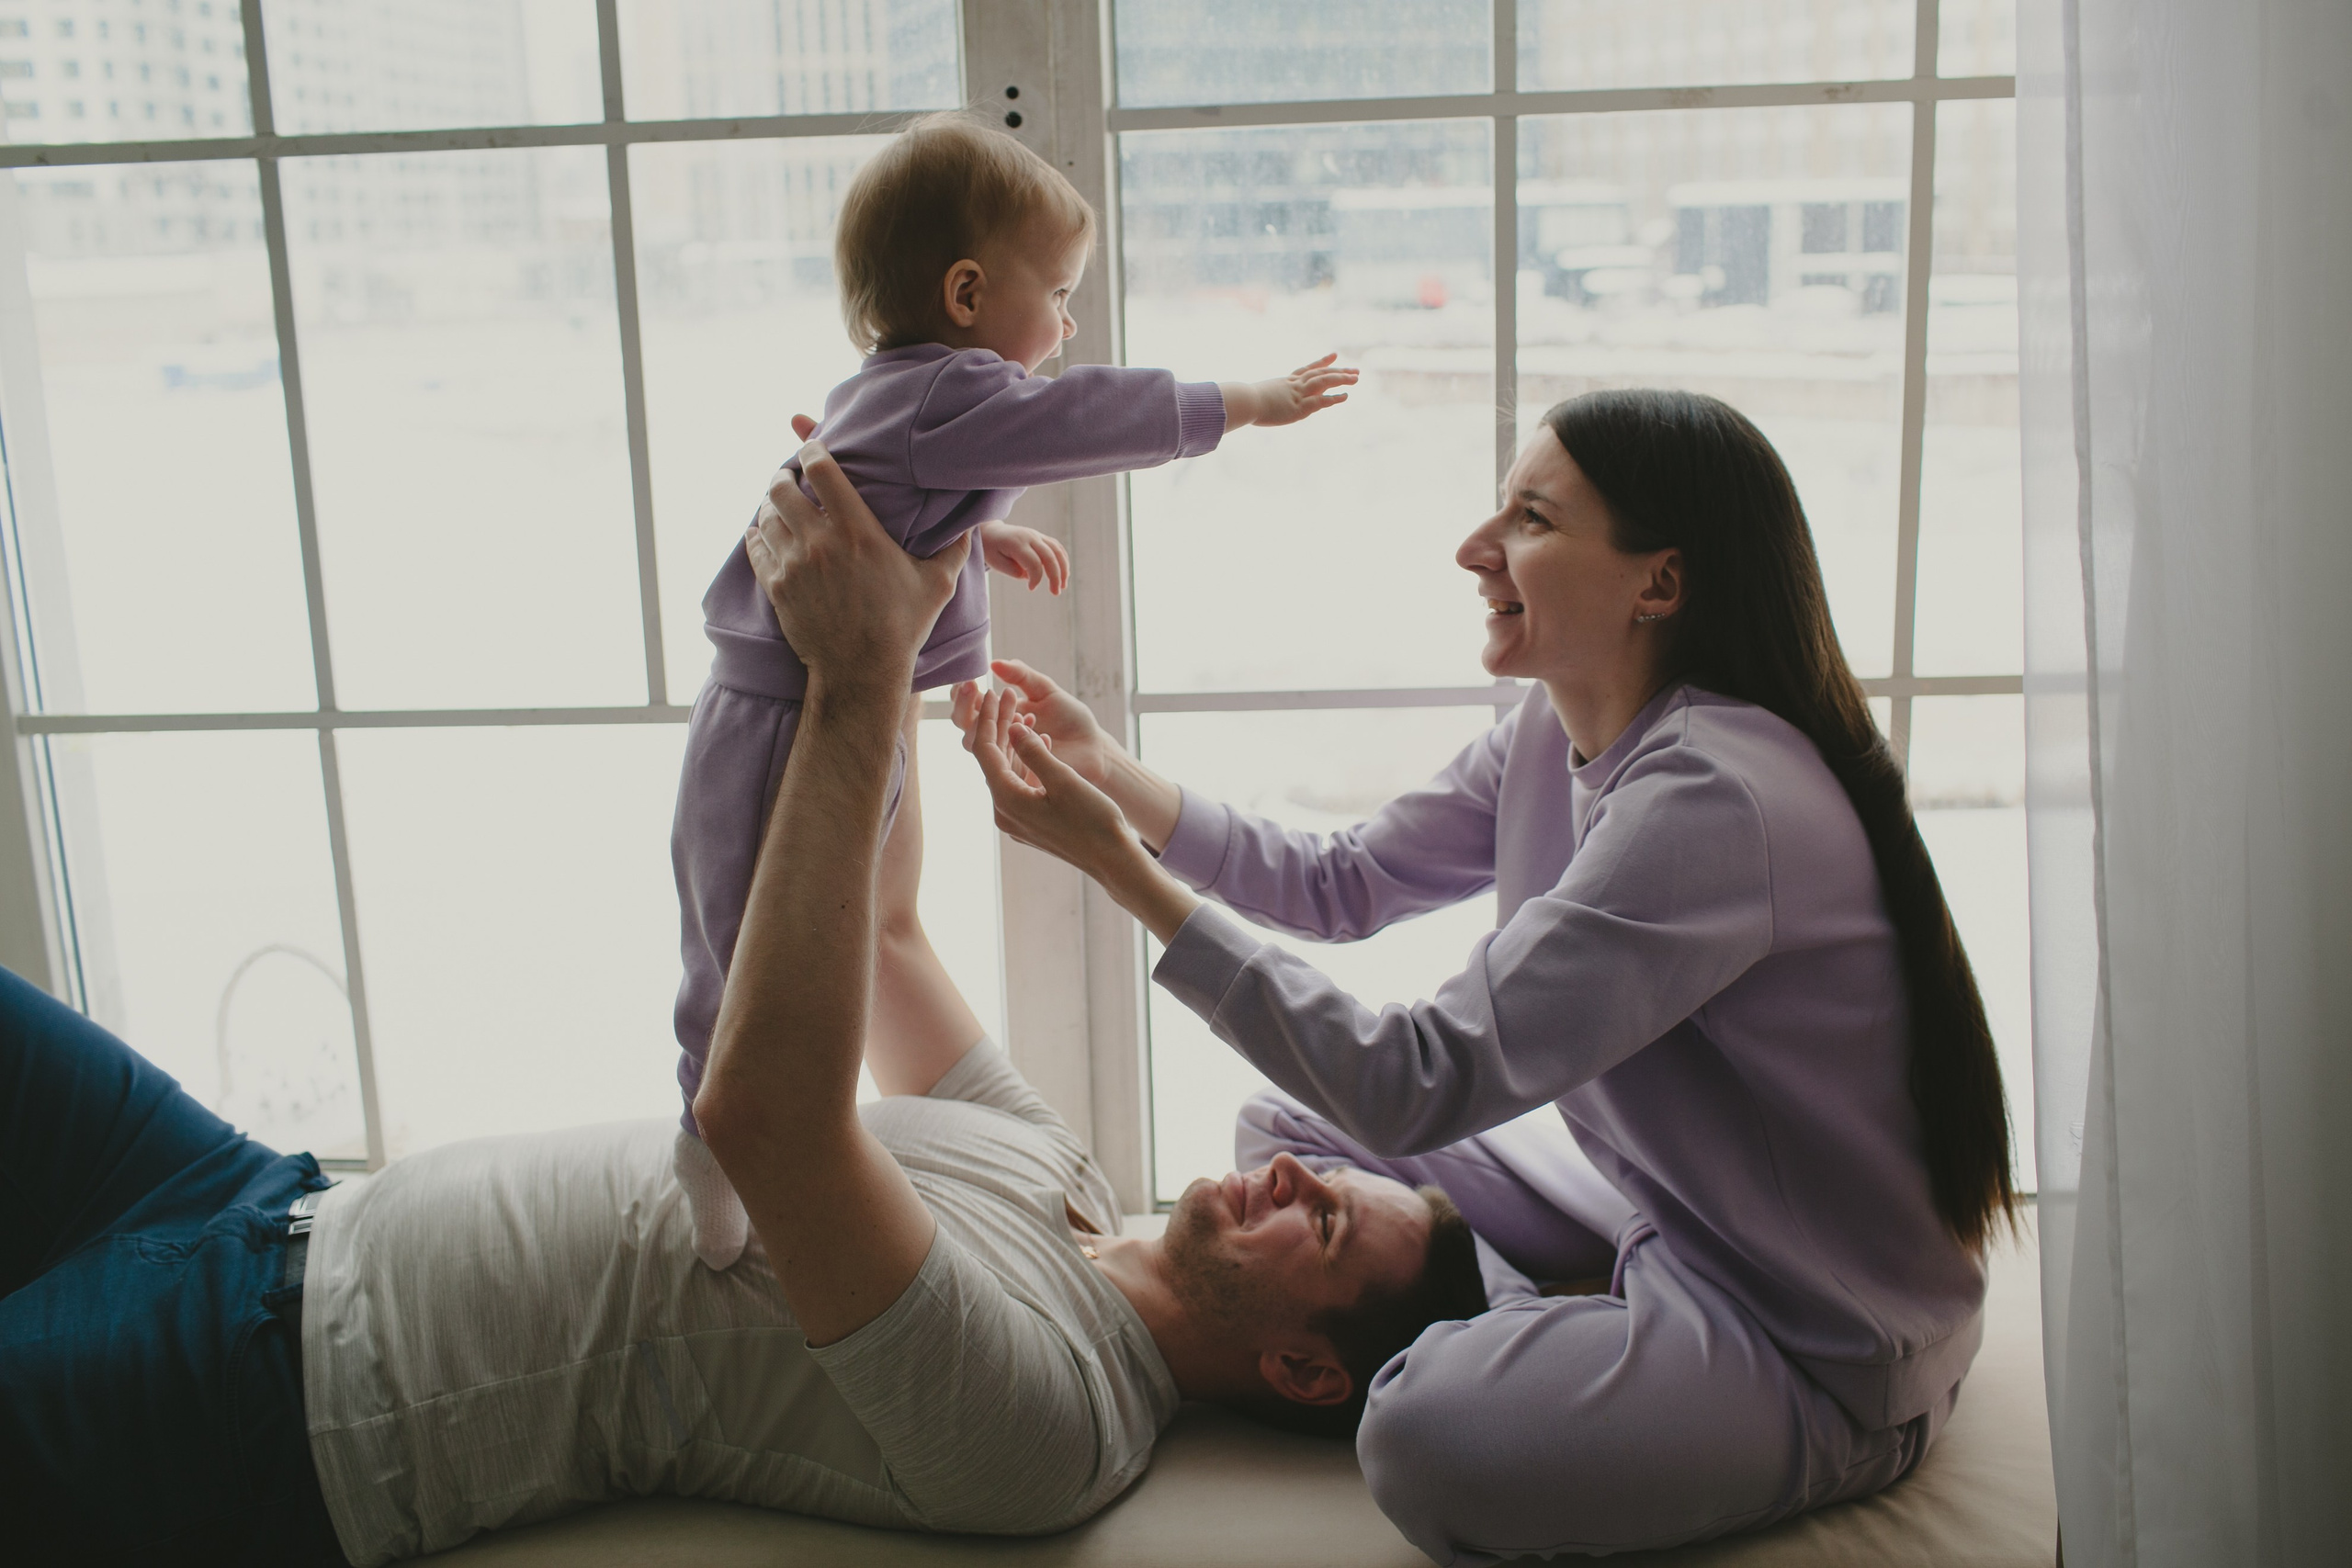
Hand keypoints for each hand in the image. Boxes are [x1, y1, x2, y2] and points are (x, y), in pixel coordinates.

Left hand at [744, 442, 968, 698]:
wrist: (862, 672)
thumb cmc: (902, 627)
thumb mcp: (937, 584)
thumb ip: (955, 548)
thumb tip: (973, 524)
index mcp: (858, 531)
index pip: (822, 470)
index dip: (812, 451)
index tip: (811, 448)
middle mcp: (820, 541)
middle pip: (782, 488)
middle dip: (782, 476)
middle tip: (788, 476)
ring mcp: (794, 565)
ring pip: (766, 517)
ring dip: (769, 506)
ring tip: (776, 504)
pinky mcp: (777, 588)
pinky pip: (755, 549)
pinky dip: (756, 536)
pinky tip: (759, 532)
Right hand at [951, 658, 1114, 786]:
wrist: (1092, 747)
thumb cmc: (1070, 718)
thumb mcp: (1046, 690)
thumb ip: (1022, 676)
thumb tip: (994, 663)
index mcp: (999, 711)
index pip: (969, 702)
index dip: (962, 692)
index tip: (970, 679)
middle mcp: (995, 733)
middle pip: (963, 723)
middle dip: (963, 706)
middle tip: (974, 688)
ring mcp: (1002, 754)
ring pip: (975, 743)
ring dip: (987, 722)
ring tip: (1014, 709)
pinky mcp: (1013, 773)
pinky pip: (1000, 759)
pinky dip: (1012, 739)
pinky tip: (1030, 724)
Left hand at [967, 688, 1137, 876]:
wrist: (1113, 859)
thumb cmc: (1093, 821)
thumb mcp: (1064, 781)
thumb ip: (1034, 753)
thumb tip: (1011, 728)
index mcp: (1007, 801)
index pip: (985, 751)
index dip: (990, 718)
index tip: (996, 691)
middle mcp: (1004, 813)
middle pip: (992, 761)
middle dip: (1001, 727)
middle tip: (1009, 695)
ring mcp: (1016, 820)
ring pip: (1006, 773)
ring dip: (1014, 744)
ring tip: (1027, 716)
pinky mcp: (1030, 823)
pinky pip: (1019, 785)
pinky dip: (1026, 763)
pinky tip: (1041, 745)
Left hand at [978, 521, 1069, 593]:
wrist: (991, 532)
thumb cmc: (991, 549)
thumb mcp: (995, 561)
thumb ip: (1011, 569)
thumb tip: (1028, 576)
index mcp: (1017, 543)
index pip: (1034, 562)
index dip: (1036, 578)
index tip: (1030, 589)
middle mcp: (1030, 536)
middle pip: (1049, 556)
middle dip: (1055, 576)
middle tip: (1055, 593)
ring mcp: (1037, 535)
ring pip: (1057, 551)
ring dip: (1063, 569)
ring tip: (1063, 586)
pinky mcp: (1041, 537)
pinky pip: (1057, 547)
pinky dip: (1063, 561)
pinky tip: (1064, 574)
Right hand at [1226, 353, 1356, 429]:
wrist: (1242, 401)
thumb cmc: (1241, 400)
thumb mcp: (1252, 397)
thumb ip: (1256, 398)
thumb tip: (1247, 402)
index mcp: (1283, 382)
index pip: (1306, 370)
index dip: (1321, 362)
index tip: (1334, 355)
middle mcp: (1293, 385)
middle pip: (1319, 374)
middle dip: (1338, 371)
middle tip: (1354, 369)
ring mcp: (1297, 395)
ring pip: (1323, 382)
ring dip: (1341, 379)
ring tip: (1356, 377)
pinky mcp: (1299, 407)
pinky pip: (1320, 400)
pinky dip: (1334, 398)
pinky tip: (1346, 396)